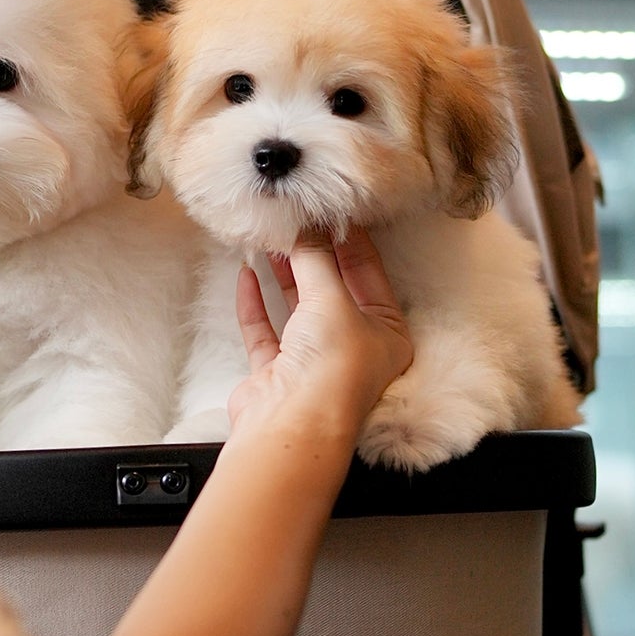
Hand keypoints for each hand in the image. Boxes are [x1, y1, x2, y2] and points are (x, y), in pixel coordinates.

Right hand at [225, 229, 411, 447]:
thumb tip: (305, 224)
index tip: (329, 209)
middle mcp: (354, 347)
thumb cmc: (331, 368)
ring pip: (298, 307)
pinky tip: (247, 274)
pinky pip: (267, 329)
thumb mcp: (331, 299)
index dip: (348, 239)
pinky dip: (257, 302)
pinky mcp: (279, 372)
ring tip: (269, 238)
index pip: (369, 273)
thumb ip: (316, 258)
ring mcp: (314, 361)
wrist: (292, 426)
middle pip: (332, 288)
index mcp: (387, 333)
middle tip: (294, 218)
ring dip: (284, 274)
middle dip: (312, 254)